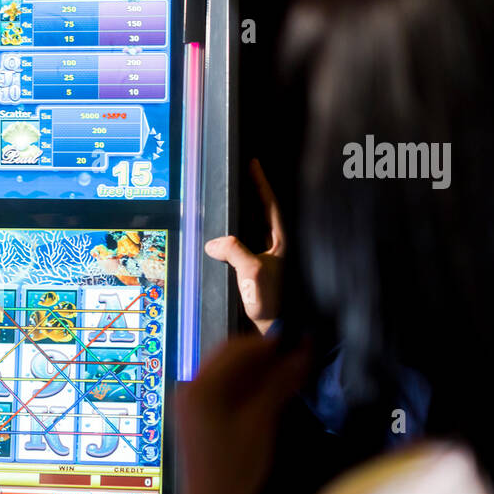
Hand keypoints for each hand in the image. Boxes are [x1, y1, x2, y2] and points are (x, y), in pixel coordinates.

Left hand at [176, 334, 309, 493]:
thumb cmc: (234, 468)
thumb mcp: (261, 422)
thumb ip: (280, 383)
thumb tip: (304, 352)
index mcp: (199, 387)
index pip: (237, 349)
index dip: (269, 343)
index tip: (299, 340)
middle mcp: (189, 388)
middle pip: (230, 358)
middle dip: (264, 356)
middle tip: (298, 356)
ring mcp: (190, 401)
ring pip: (228, 373)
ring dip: (257, 370)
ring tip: (291, 373)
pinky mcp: (197, 414)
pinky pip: (224, 389)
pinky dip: (247, 386)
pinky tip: (271, 391)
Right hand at [204, 159, 284, 333]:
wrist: (269, 328)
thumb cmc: (268, 302)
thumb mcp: (251, 272)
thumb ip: (235, 251)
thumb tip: (214, 242)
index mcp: (279, 242)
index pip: (270, 205)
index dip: (261, 183)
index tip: (253, 164)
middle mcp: (274, 247)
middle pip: (262, 212)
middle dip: (252, 193)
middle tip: (240, 174)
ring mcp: (264, 258)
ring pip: (251, 227)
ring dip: (240, 213)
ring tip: (228, 198)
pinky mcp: (253, 269)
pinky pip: (240, 244)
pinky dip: (231, 235)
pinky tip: (220, 235)